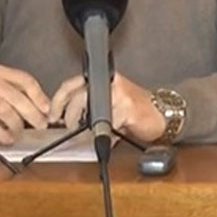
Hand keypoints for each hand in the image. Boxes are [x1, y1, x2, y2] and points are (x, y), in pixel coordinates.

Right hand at [0, 65, 49, 144]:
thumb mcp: (2, 84)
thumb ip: (19, 91)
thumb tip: (43, 107)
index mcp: (0, 72)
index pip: (25, 81)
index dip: (39, 96)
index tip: (47, 109)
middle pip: (16, 97)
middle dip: (32, 113)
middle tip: (41, 124)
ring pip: (3, 109)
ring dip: (16, 123)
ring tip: (21, 132)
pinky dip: (1, 132)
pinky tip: (8, 138)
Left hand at [49, 73, 165, 143]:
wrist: (163, 113)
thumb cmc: (137, 109)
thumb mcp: (111, 102)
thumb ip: (90, 105)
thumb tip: (65, 119)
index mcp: (105, 80)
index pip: (72, 84)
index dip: (58, 101)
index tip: (54, 115)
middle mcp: (112, 84)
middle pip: (78, 98)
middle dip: (70, 117)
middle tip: (69, 127)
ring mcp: (120, 95)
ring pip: (89, 113)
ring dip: (85, 127)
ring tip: (89, 133)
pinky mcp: (127, 109)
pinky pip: (106, 126)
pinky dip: (104, 135)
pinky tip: (109, 137)